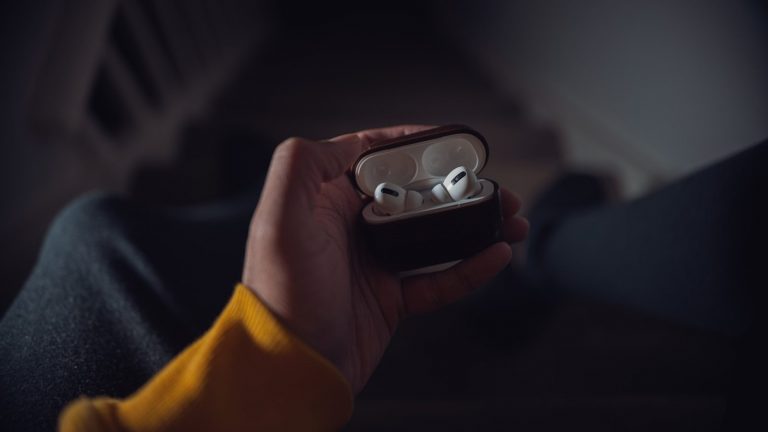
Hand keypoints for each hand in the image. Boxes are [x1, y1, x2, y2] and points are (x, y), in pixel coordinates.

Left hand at [242, 125, 528, 391]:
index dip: (416, 146)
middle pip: (415, 196)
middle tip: (495, 187)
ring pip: (435, 236)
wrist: (290, 367)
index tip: (454, 142)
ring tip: (512, 220)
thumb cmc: (280, 292)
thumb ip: (302, 165)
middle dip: (457, 188)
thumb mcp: (279, 218)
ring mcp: (374, 265)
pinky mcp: (391, 300)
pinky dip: (471, 269)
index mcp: (326, 201)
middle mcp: (351, 228)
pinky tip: (498, 257)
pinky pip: (439, 279)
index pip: (376, 160)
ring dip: (474, 226)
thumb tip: (350, 142)